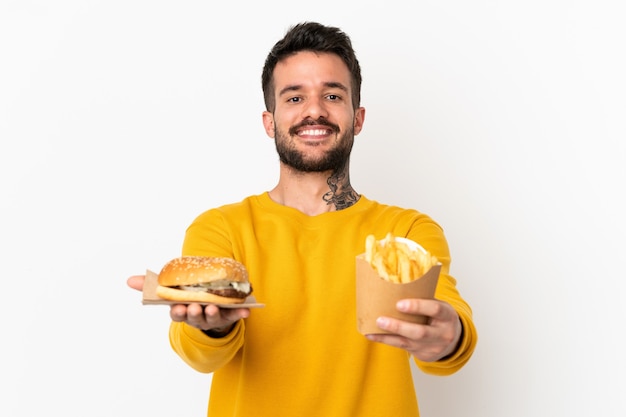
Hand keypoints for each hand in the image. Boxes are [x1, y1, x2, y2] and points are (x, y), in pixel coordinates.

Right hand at [125, 274, 248, 332]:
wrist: (208, 308)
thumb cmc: (186, 297)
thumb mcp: (169, 291)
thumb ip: (151, 286)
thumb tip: (128, 280)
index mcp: (182, 311)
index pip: (177, 314)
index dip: (177, 312)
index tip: (177, 308)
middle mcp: (197, 316)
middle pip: (195, 317)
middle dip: (195, 313)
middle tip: (195, 307)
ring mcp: (213, 317)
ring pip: (214, 317)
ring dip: (214, 313)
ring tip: (215, 307)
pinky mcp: (229, 316)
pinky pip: (236, 315)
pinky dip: (241, 312)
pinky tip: (248, 309)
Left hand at [366, 298, 462, 361]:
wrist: (452, 340)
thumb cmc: (439, 316)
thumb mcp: (439, 305)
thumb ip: (423, 299)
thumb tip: (394, 284)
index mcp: (447, 316)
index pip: (435, 309)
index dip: (417, 306)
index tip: (399, 304)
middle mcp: (443, 334)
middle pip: (420, 332)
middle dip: (398, 326)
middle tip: (381, 319)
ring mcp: (433, 347)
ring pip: (408, 342)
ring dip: (388, 334)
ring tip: (374, 327)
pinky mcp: (424, 355)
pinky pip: (402, 347)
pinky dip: (386, 340)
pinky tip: (372, 335)